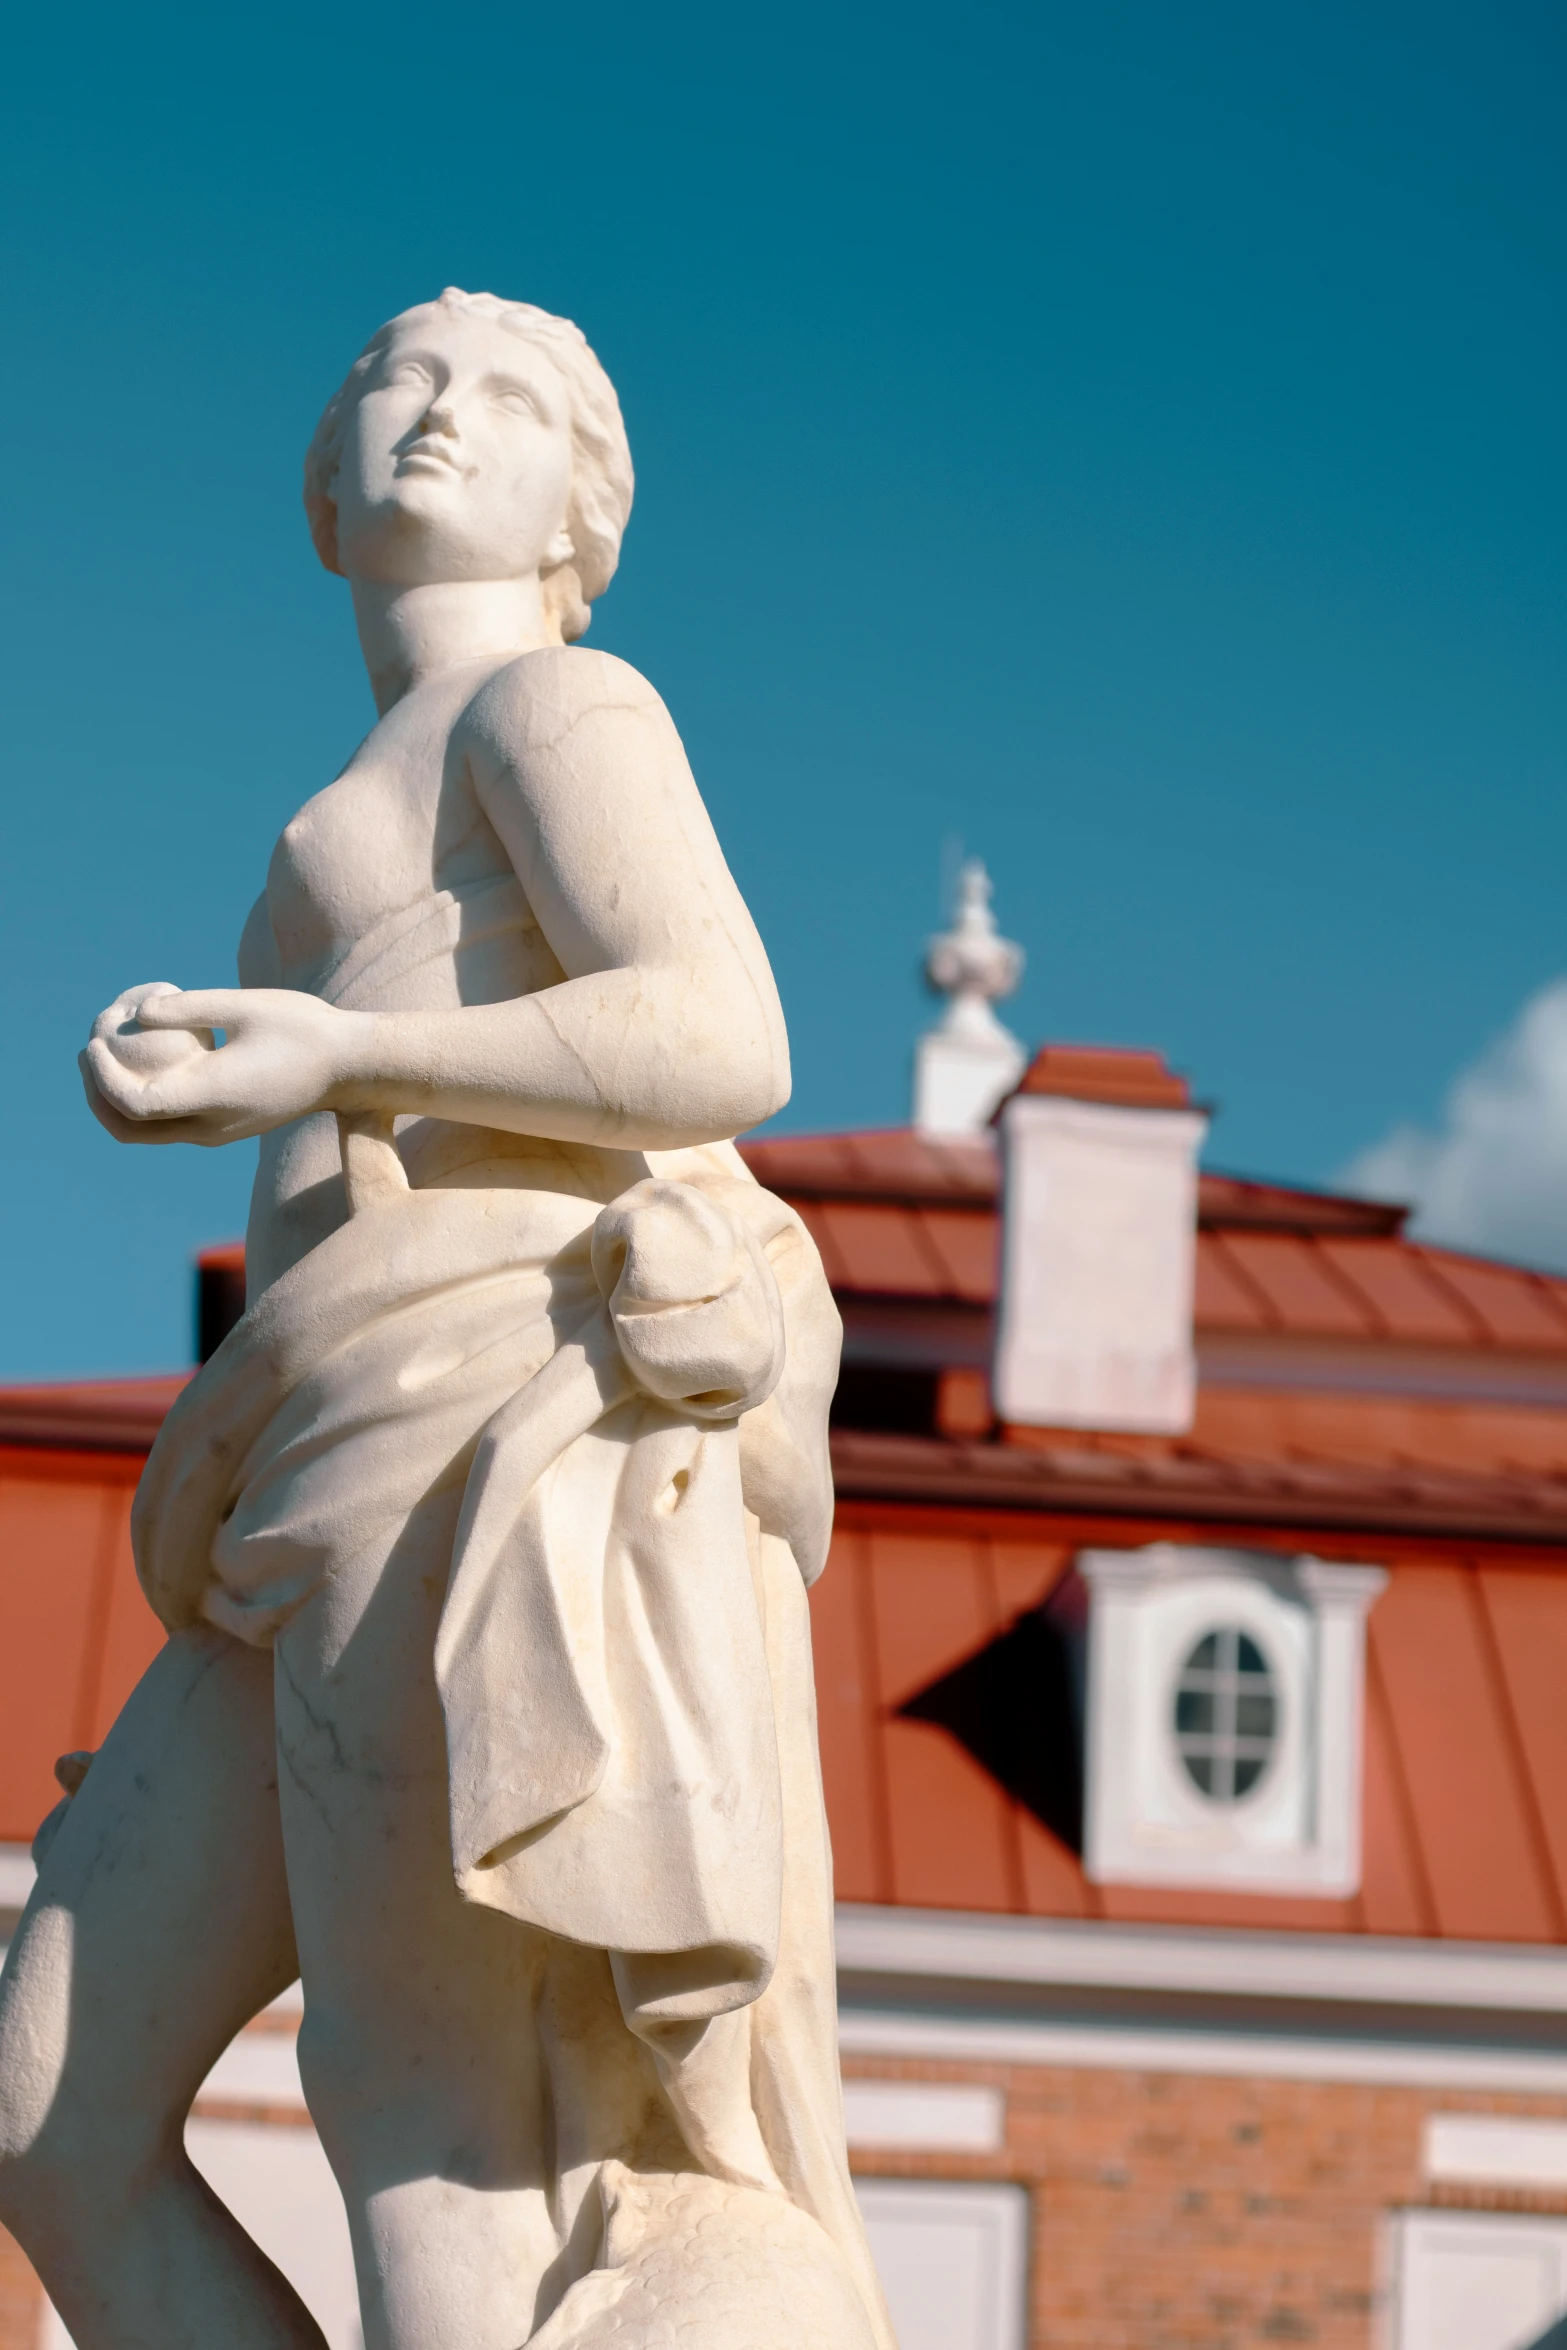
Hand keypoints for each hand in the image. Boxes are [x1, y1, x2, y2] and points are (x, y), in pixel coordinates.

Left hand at [82, 985, 368, 1145]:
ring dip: (115, 1098)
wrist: (349, 1067)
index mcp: (214, 1099)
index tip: (95, 1038)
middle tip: (89, 1047)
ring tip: (108, 1050)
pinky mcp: (222, 1127)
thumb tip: (138, 1011)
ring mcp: (216, 1133)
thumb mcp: (247, 1005)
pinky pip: (166, 1121)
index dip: (102, 1075)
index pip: (136, 1102)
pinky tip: (146, 1054)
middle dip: (96, 1093)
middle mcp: (210, 1127)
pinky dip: (144, 1094)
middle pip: (128, 1130)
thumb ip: (191, 1007)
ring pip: (144, 1131)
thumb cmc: (306, 1029)